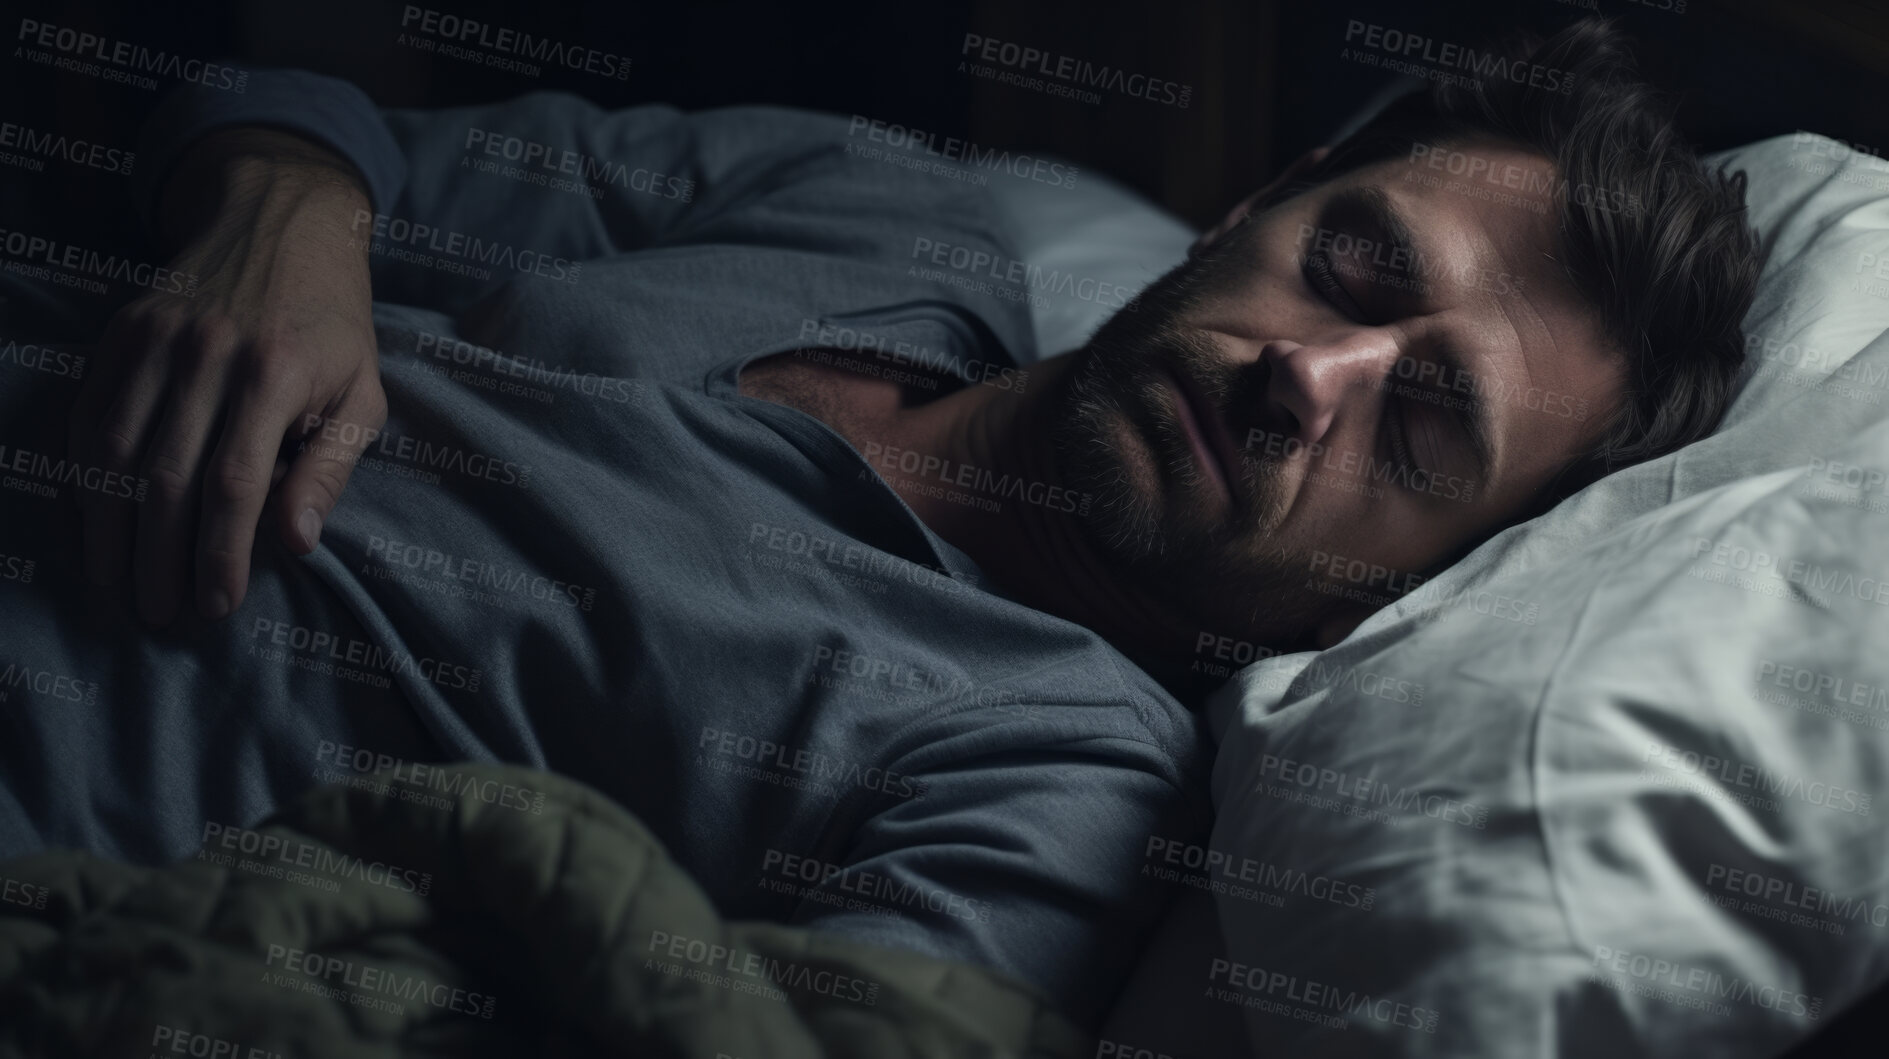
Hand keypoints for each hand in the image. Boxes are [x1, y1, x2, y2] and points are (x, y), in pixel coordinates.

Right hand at [68, 127, 385, 626]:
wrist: (281, 223)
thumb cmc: (333, 326)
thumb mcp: (363, 393)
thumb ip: (331, 468)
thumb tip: (297, 543)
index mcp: (276, 374)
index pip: (235, 485)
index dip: (220, 553)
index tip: (216, 604)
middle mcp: (208, 356)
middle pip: (165, 478)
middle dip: (159, 558)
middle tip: (160, 612)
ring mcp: (156, 341)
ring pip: (114, 453)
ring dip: (110, 529)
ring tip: (118, 584)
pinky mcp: (121, 332)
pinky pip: (89, 416)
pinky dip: (85, 477)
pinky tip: (95, 524)